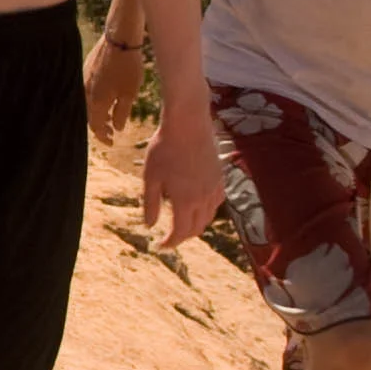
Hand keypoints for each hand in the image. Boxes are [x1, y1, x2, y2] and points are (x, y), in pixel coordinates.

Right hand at [83, 29, 146, 140]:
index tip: (112, 143)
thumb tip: (117, 128)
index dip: (104, 137)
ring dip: (98, 114)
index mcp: (96, 102)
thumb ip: (122, 113)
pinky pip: (87, 93)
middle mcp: (85, 94)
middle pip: (89, 117)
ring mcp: (83, 82)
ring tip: (110, 116)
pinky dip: (95, 101)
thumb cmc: (128, 68)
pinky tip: (106, 98)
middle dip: (100, 127)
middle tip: (112, 132)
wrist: (119, 39)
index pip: (96, 127)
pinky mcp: (84, 71)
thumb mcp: (130, 94)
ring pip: (87, 105)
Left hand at [142, 120, 224, 246]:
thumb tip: (150, 226)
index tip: (160, 246)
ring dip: (195, 225)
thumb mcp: (150, 177)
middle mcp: (203, 199)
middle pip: (196, 228)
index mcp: (184, 201)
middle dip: (182, 236)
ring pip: (208, 217)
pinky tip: (198, 205)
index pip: (180, 233)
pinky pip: (216, 202)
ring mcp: (214, 188)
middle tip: (169, 237)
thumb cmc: (164, 148)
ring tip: (182, 223)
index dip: (170, 243)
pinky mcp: (220, 178)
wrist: (188, 124)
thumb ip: (151, 204)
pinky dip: (207, 210)